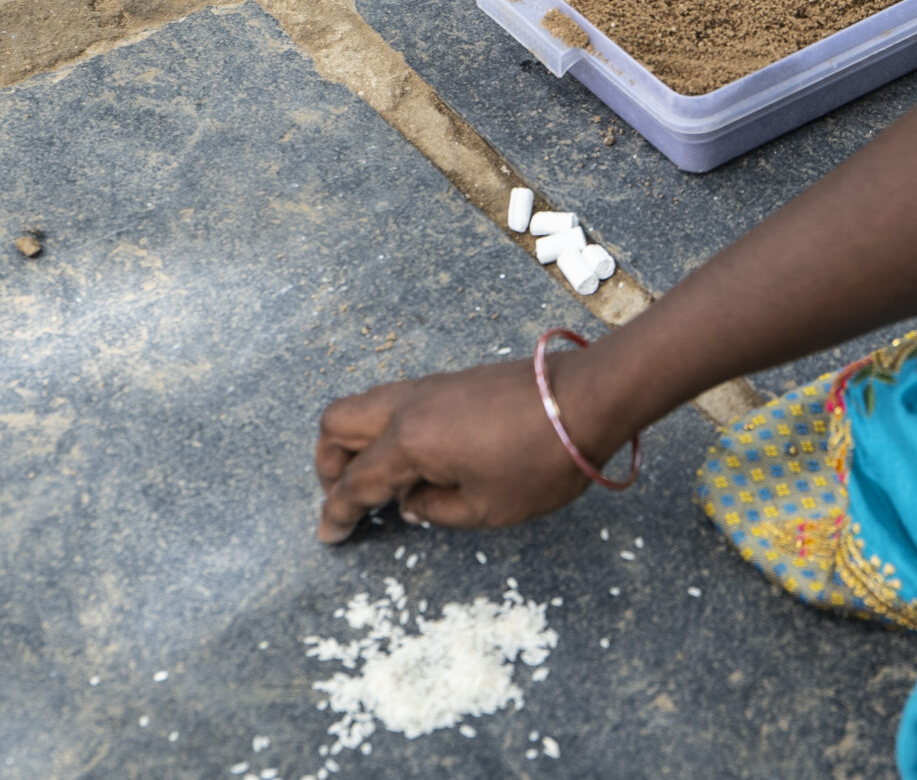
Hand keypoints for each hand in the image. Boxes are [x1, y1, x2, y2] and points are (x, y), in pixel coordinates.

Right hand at [313, 355, 599, 542]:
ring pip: (365, 404)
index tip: (328, 535)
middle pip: (338, 424)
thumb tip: (410, 503)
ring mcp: (431, 386)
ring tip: (374, 478)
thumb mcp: (488, 507)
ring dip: (355, 440)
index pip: (355, 481)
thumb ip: (437, 510)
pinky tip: (411, 456)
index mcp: (409, 441)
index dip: (337, 513)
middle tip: (345, 499)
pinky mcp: (453, 380)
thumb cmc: (541, 460)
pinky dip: (384, 427)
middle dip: (328, 464)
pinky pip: (396, 399)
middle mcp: (409, 406)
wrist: (587, 398)